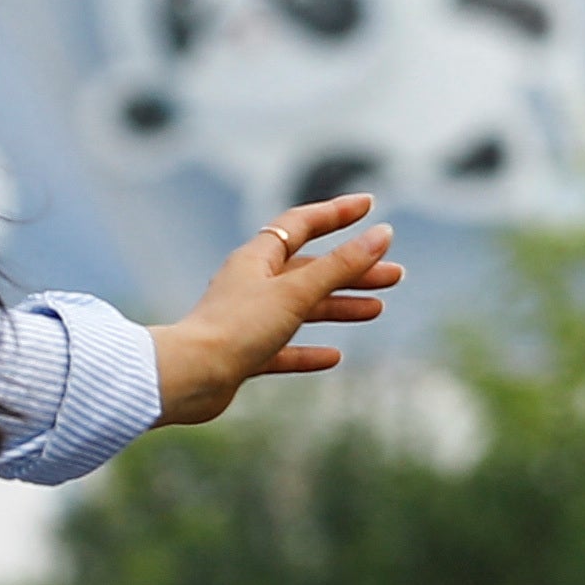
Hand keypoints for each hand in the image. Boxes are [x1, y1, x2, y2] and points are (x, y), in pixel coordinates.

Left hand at [151, 193, 399, 424]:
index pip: (301, 224)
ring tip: (376, 309)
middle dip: (352, 270)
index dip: (336, 213)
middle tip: (395, 275)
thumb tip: (383, 235)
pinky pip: (283, 349)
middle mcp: (250, 284)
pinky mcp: (243, 355)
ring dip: (338, 306)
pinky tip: (334, 357)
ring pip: (300, 308)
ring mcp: (247, 320)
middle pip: (309, 269)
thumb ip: (342, 265)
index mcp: (257, 258)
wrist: (189, 378)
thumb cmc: (237, 328)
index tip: (370, 205)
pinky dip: (308, 350)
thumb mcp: (297, 292)